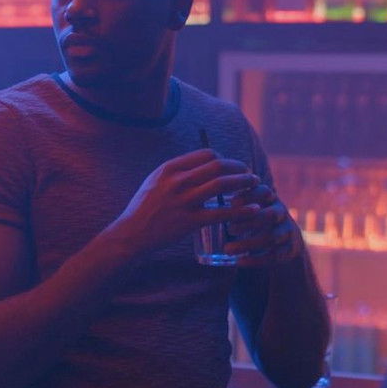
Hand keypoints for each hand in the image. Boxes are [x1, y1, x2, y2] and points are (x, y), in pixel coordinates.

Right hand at [107, 149, 259, 256]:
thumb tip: (201, 164)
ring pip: (222, 185)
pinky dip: (241, 210)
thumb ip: (177, 171)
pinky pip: (221, 213)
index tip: (231, 167)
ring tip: (255, 184)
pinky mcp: (190, 221)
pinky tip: (254, 209)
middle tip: (249, 173)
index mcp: (170, 168)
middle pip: (218, 166)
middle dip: (239, 167)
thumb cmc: (145, 207)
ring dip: (243, 182)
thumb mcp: (156, 181)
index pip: (207, 154)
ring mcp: (184, 201)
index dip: (224, 159)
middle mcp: (178, 181)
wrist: (132, 233)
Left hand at [223, 184, 302, 267]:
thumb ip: (231, 201)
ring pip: (272, 237)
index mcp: (269, 198)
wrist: (284, 237)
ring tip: (227, 249)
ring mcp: (287, 231)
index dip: (250, 196)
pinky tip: (239, 262)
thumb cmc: (254, 217)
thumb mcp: (248, 205)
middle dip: (249, 221)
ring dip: (248, 243)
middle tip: (229, 228)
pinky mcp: (289, 249)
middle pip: (270, 215)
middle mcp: (281, 212)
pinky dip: (256, 260)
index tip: (232, 202)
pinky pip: (274, 255)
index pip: (264, 191)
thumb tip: (198, 195)